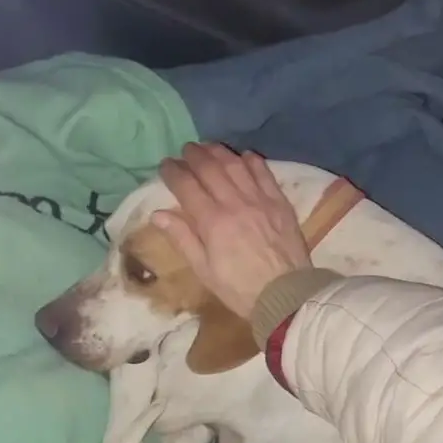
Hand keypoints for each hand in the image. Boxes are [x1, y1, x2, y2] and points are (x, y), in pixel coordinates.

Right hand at [153, 142, 310, 319]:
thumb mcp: (204, 270)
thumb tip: (158, 214)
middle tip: (185, 151)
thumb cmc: (239, 288)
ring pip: (235, 165)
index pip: (187, 186)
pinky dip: (251, 160)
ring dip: (219, 152)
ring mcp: (259, 199)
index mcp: (212, 222)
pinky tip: (243, 156)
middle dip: (194, 156)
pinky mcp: (279, 202)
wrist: (285, 295)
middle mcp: (234, 203)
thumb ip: (182, 238)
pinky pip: (264, 172)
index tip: (165, 166)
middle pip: (210, 169)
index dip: (173, 172)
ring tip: (208, 147)